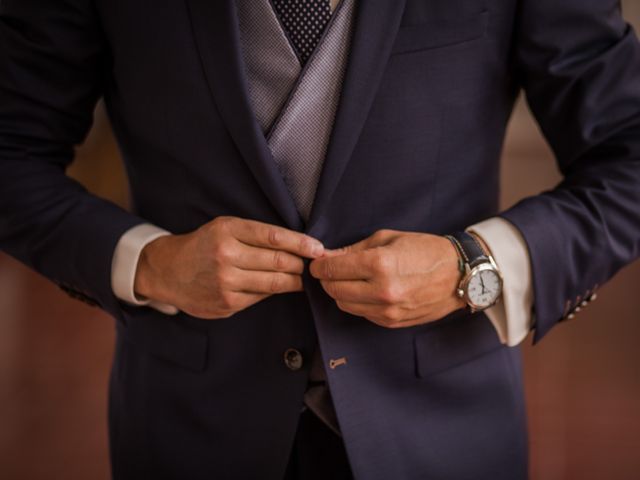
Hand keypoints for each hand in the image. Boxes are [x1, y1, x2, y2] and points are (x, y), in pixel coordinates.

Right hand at [134, 216, 323, 318]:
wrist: (168, 271)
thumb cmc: (204, 245)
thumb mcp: (225, 228)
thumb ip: (256, 234)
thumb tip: (298, 246)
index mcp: (228, 231)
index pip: (274, 237)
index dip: (301, 243)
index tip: (318, 248)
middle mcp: (226, 255)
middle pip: (279, 262)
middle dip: (301, 264)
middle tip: (313, 265)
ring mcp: (226, 282)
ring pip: (274, 283)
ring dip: (294, 281)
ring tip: (302, 277)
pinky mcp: (227, 303)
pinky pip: (261, 297)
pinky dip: (274, 292)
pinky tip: (279, 287)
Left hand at [309, 230, 464, 327]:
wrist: (459, 274)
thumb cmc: (425, 250)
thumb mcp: (388, 238)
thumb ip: (354, 249)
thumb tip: (327, 257)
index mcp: (379, 265)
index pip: (332, 270)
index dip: (319, 266)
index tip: (317, 263)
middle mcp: (381, 291)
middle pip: (334, 290)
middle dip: (327, 279)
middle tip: (331, 270)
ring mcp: (387, 311)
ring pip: (345, 305)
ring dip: (341, 292)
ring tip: (350, 279)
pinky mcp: (392, 323)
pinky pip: (362, 314)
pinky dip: (358, 302)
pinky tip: (367, 290)